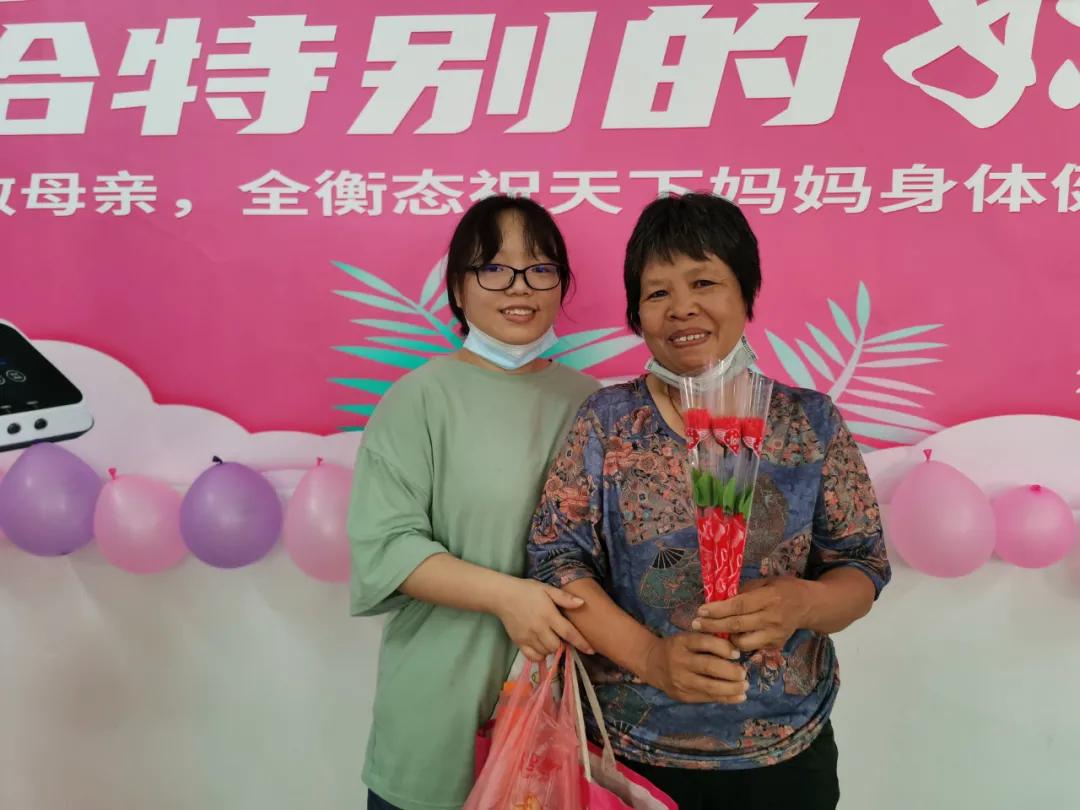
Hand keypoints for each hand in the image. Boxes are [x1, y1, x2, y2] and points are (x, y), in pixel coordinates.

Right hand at [495, 579, 594, 661]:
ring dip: (551, 648)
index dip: (581, 643)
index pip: (568, 633)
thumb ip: (564, 598)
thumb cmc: (527, 590)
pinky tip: (541, 646)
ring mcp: (528, 637)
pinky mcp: (519, 642)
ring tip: (549, 638)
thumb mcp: (547, 589)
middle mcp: (539, 628)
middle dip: (562, 644)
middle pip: (557, 646)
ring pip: (546, 652)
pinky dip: (540, 655)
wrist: (503, 595)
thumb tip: (582, 603)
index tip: (591, 650)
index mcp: (548, 615)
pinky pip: (533, 657)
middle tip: (560, 636)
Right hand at [642, 632, 747, 703]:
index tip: (737, 653)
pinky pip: (707, 698)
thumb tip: (737, 650)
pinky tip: (739, 697)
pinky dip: (726, 698)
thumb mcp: (687, 638)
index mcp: (682, 642)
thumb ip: (707, 641)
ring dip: (731, 688)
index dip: (723, 648)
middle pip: (708, 666)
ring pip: (709, 686)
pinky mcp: (682, 695)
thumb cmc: (677, 648)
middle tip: (744, 673)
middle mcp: (679, 660)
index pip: (704, 642)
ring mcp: (680, 680)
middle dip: (730, 671)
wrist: (652, 663)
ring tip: (745, 686)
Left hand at [692, 576, 816, 651]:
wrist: (809, 606)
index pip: (739, 606)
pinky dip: (738, 644)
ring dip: (724, 639)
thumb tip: (720, 598)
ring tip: (712, 633)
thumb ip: (744, 591)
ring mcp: (774, 635)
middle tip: (695, 624)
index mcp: (769, 598)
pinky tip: (728, 638)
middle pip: (737, 625)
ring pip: (743, 643)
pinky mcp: (775, 645)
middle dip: (713, 626)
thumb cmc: (784, 589)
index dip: (718, 610)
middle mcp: (772, 618)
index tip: (701, 610)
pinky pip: (751, 648)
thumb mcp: (765, 582)